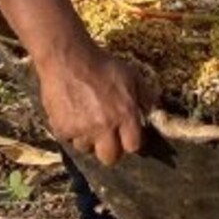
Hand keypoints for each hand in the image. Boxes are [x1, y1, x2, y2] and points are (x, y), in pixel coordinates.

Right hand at [34, 36, 155, 165]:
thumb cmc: (103, 66)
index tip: (128, 135)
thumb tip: (156, 112)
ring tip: (88, 120)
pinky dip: (72, 131)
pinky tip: (74, 114)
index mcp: (125, 115)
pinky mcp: (62, 129)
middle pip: (110, 158)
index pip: (134, 146)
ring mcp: (81, 129)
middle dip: (111, 150)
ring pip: (87, 148)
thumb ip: (146, 97)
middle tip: (108, 137)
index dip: (131, 141)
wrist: (68, 60)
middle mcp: (104, 126)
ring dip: (89, 139)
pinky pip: (69, 140)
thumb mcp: (132, 76)